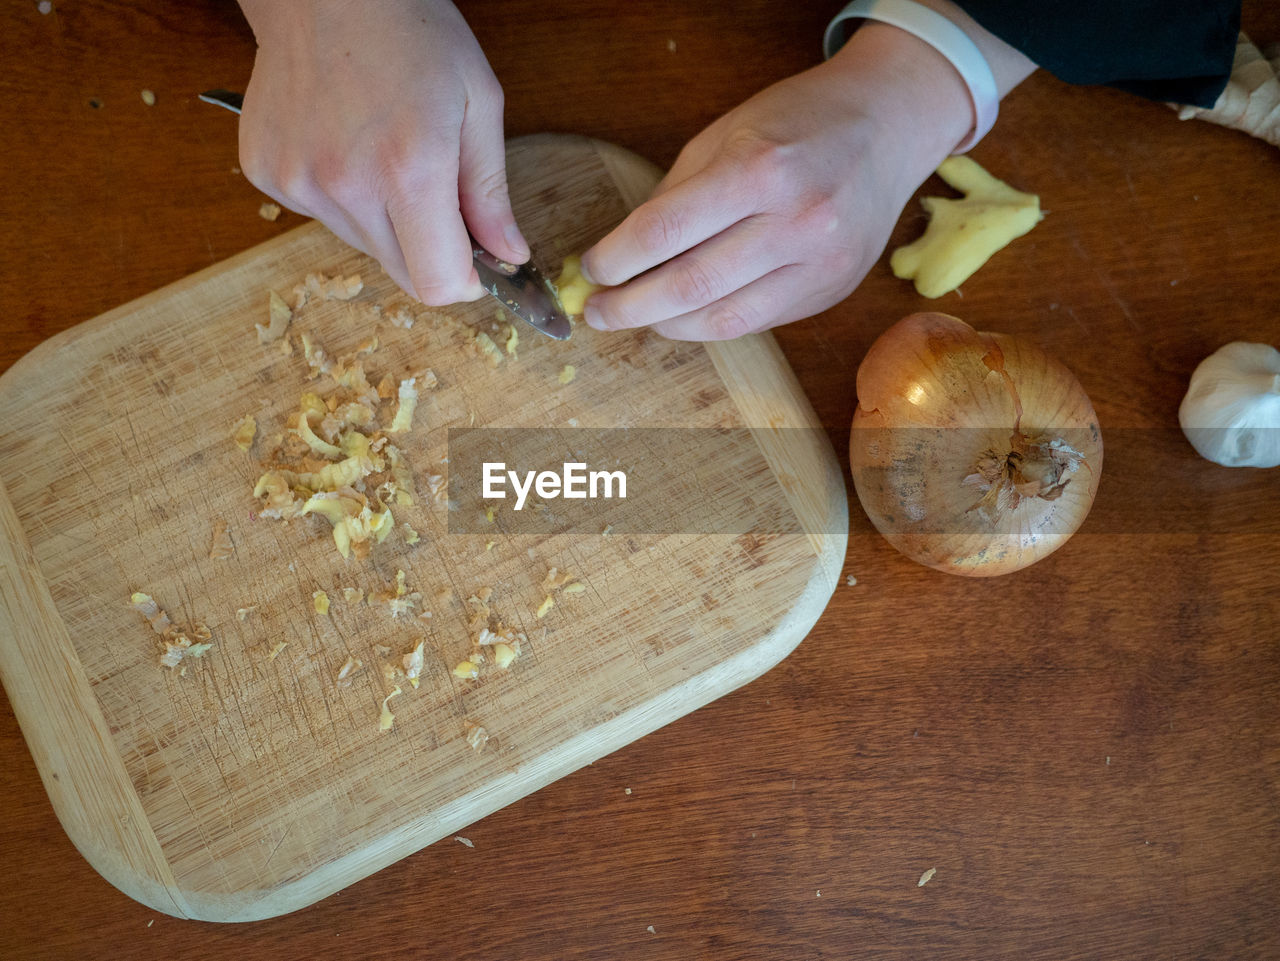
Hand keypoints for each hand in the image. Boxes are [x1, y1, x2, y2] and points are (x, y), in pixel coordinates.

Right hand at [236, 0, 527, 303]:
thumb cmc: (410, 30)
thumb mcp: (477, 103)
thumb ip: (490, 192)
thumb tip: (510, 254)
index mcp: (408, 169)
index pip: (435, 283)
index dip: (464, 282)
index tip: (476, 263)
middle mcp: (345, 184)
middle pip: (400, 273)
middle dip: (430, 251)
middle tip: (438, 198)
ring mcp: (298, 181)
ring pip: (362, 246)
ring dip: (386, 222)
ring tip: (385, 155)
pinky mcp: (267, 173)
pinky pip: (321, 216)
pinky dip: (344, 198)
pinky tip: (348, 145)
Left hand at [579, 23, 978, 340]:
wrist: (887, 127)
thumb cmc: (799, 122)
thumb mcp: (725, 135)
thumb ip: (675, 196)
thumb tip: (622, 255)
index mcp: (760, 168)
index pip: (665, 230)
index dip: (616, 259)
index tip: (590, 271)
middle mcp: (796, 219)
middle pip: (691, 286)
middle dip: (630, 307)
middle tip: (597, 312)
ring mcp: (820, 262)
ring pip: (723, 318)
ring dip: (666, 324)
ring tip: (634, 318)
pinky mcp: (831, 290)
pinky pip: (756, 322)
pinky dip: (709, 325)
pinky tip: (683, 316)